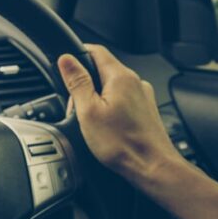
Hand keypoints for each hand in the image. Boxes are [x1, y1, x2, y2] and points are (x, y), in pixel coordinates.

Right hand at [57, 44, 181, 183]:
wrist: (152, 167)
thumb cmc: (122, 144)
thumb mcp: (88, 111)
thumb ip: (77, 82)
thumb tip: (66, 59)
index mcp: (120, 77)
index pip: (96, 50)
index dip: (77, 54)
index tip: (65, 66)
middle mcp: (135, 82)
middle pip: (102, 70)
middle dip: (84, 84)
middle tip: (76, 107)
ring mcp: (142, 96)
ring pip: (111, 86)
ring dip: (96, 98)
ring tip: (91, 122)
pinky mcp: (144, 110)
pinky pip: (121, 99)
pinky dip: (109, 107)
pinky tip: (106, 127)